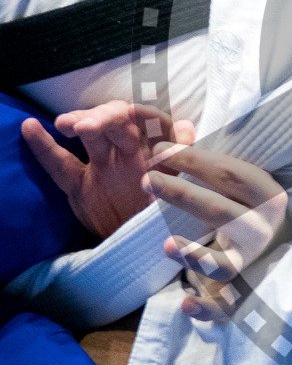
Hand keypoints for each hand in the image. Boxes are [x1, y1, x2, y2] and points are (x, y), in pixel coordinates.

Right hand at [22, 101, 195, 239]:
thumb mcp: (182, 196)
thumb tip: (188, 130)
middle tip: (87, 126)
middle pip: (119, 123)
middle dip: (105, 117)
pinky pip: (60, 163)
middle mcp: (135, 154)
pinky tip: (29, 127)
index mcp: (163, 155)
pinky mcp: (81, 184)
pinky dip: (44, 146)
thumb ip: (182, 165)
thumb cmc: (169, 222)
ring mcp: (106, 166)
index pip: (156, 124)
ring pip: (92, 135)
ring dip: (80, 122)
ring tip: (65, 124)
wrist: (146, 252)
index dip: (145, 114)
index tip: (130, 112)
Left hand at [150, 144, 287, 321]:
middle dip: (181, 194)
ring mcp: (255, 263)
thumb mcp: (243, 182)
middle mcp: (264, 230)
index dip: (192, 160)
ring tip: (167, 246)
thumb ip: (211, 162)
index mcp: (269, 196)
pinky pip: (226, 306)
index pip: (230, 174)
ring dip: (196, 256)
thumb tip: (178, 130)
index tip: (159, 150)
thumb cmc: (256, 207)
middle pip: (220, 210)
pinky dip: (208, 308)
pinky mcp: (244, 291)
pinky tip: (186, 304)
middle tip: (147, 179)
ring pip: (225, 263)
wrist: (291, 248)